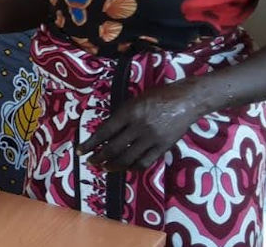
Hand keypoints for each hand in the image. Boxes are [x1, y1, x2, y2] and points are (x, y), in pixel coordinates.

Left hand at [79, 82, 205, 171]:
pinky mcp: (163, 147)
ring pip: (128, 158)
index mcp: (128, 112)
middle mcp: (138, 127)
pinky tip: (125, 168)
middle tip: (90, 162)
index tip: (80, 151)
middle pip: (114, 147)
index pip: (104, 132)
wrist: (186, 100)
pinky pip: (145, 162)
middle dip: (98, 157)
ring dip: (113, 165)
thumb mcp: (134, 101)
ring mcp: (152, 139)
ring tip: (104, 168)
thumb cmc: (157, 97)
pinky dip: (133, 168)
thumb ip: (120, 116)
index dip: (90, 143)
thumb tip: (105, 133)